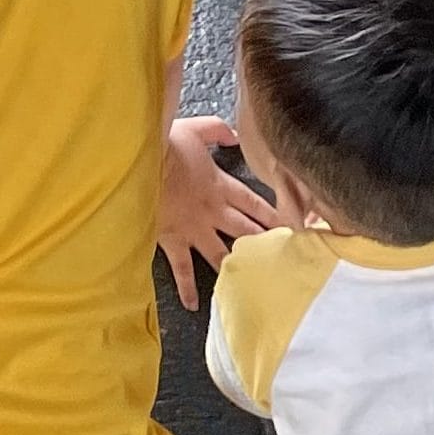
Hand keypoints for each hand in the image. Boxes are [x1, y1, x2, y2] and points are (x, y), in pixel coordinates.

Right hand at [158, 116, 279, 310]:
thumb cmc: (165, 146)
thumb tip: (235, 135)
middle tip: (284, 261)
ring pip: (221, 253)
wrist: (139, 165)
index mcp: (220, 186)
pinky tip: (194, 305)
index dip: (275, 215)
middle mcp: (213, 211)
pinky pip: (182, 268)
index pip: (255, 204)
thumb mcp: (194, 129)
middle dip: (265, 244)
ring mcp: (194, 230)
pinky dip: (187, 288)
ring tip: (254, 284)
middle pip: (246, 231)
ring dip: (237, 267)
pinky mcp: (173, 241)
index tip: (294, 229)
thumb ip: (217, 130)